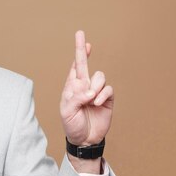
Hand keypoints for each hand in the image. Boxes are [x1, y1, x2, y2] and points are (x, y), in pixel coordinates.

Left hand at [60, 30, 113, 146]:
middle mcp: (84, 85)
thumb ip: (76, 98)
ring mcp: (97, 91)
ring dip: (95, 88)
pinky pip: (108, 89)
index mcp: (72, 86)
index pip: (75, 66)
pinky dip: (102, 96)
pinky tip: (97, 103)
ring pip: (100, 77)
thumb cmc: (72, 125)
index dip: (79, 52)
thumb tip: (90, 91)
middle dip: (83, 49)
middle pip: (85, 64)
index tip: (81, 36)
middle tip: (82, 36)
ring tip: (90, 101)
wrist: (85, 139)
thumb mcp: (67, 112)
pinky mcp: (107, 99)